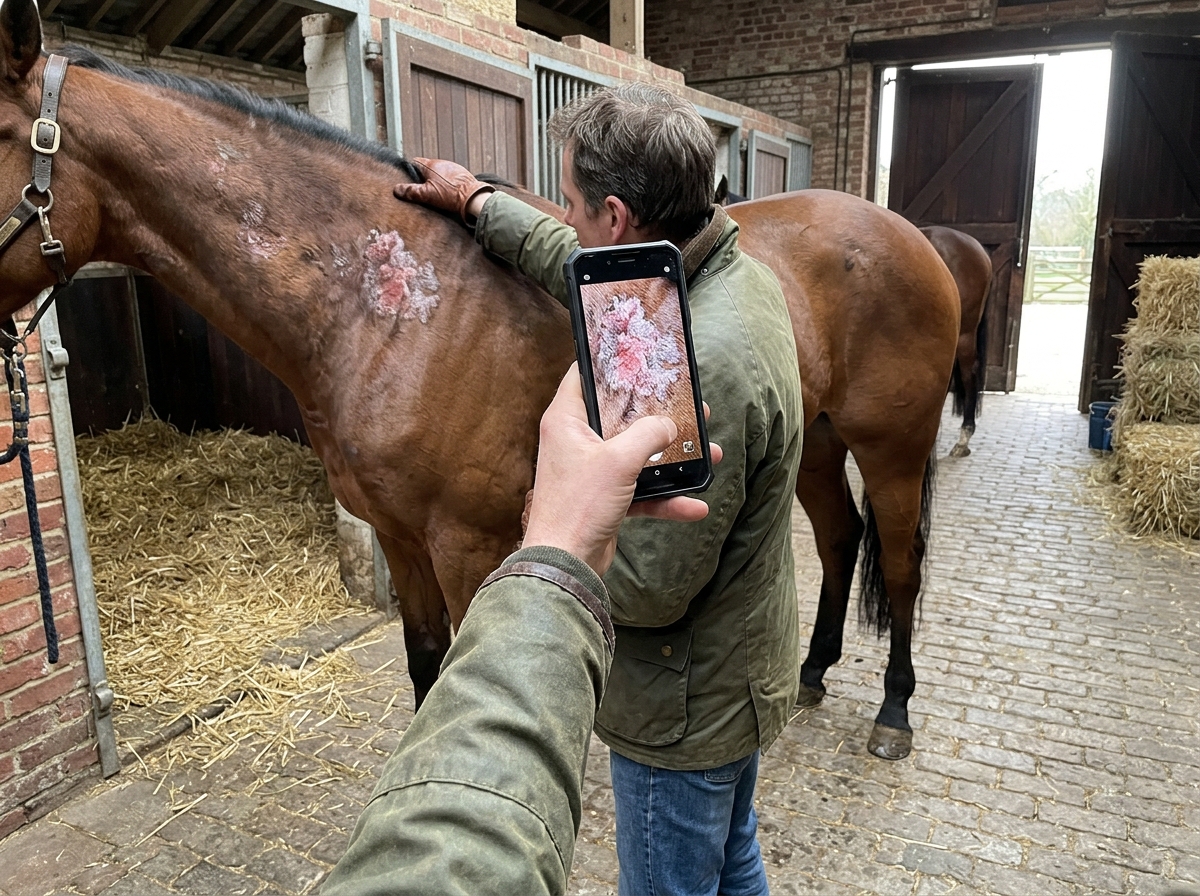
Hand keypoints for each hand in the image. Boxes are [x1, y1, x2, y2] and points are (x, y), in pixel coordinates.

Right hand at [393, 158, 494, 225]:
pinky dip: (446, 183)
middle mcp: (442, 163)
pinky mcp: (462, 174)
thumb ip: (411, 191)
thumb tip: (396, 189)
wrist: (473, 198)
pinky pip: (449, 177)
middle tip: (421, 189)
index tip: (408, 180)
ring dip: (435, 180)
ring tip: (435, 193)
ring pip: (439, 172)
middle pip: (427, 168)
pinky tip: (447, 193)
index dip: (410, 171)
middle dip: (423, 177)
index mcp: (431, 165)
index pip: (415, 162)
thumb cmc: (450, 195)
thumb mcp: (427, 195)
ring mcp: (453, 168)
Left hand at [522, 365, 722, 574]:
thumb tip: (669, 425)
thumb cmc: (579, 505)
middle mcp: (576, 441)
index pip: (583, 375)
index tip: (639, 356)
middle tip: (690, 407)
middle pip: (622, 416)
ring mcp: (592, 470)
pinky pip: (640, 490)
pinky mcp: (605, 498)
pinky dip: (665, 497)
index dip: (609, 363)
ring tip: (708, 453)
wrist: (566, 564)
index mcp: (567, 420)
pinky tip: (694, 505)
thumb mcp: (619, 460)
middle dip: (659, 414)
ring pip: (638, 454)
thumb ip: (648, 434)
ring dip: (672, 458)